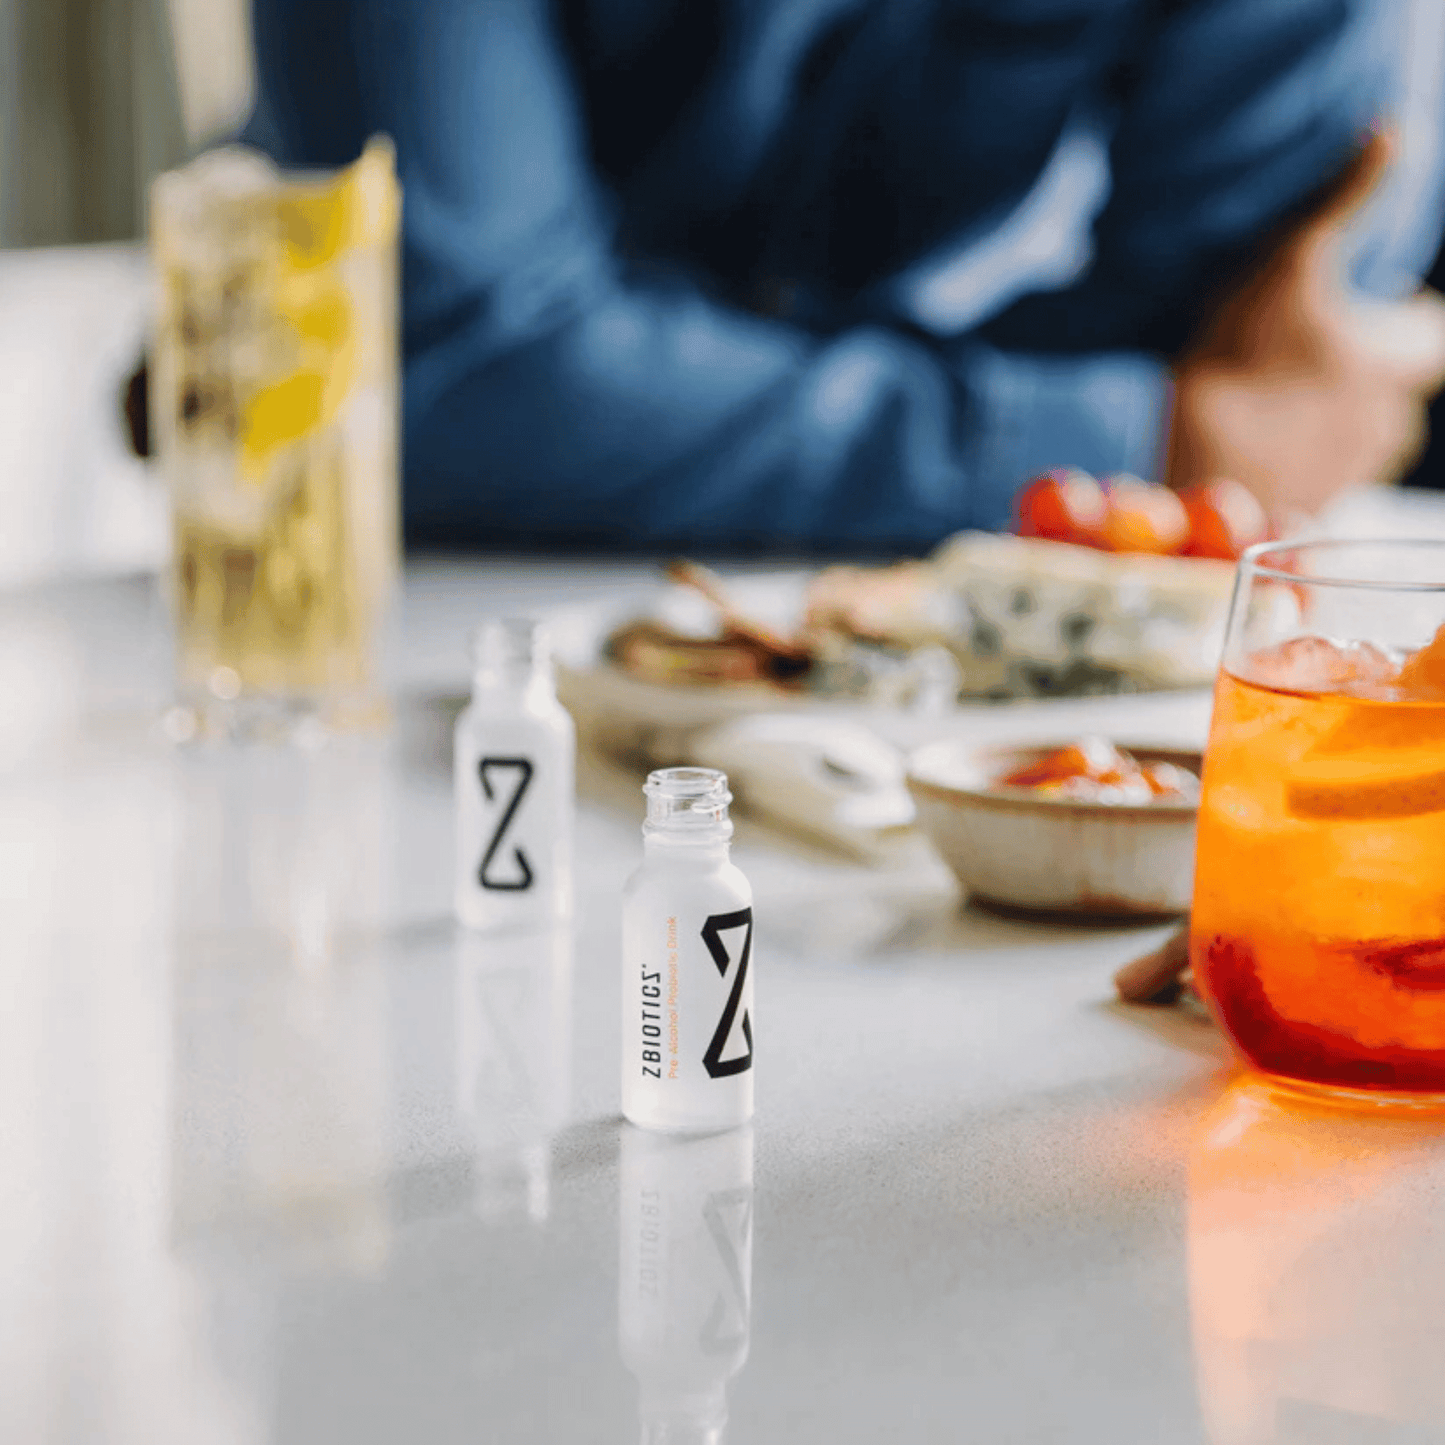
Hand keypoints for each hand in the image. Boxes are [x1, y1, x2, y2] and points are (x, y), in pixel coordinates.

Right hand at [1166, 131, 1444, 525]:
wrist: (1201, 483)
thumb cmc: (1244, 370)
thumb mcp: (1289, 266)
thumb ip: (1344, 199)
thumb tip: (1390, 130)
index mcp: (1403, 361)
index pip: (1429, 332)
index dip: (1402, 320)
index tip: (1364, 313)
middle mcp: (1397, 419)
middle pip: (1394, 381)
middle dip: (1359, 367)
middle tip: (1299, 350)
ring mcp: (1360, 469)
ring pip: (1361, 426)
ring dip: (1330, 412)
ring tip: (1276, 397)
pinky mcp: (1323, 504)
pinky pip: (1326, 469)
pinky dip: (1304, 452)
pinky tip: (1261, 436)